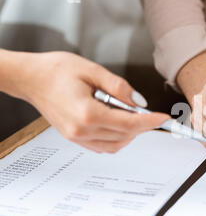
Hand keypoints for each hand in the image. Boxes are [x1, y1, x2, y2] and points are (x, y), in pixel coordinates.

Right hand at [13, 51, 169, 152]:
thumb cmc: (57, 70)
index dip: (150, 122)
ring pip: (116, 144)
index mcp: (87, 113)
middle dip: (142, 126)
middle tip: (151, 113)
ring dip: (131, 133)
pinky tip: (119, 122)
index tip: (163, 118)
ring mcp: (77, 137)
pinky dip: (118, 138)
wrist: (32, 78)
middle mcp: (81, 130)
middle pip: (125, 136)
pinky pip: (104, 146)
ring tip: (133, 115)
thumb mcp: (92, 70)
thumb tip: (140, 102)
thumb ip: (119, 87)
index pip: (128, 124)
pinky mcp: (75, 138)